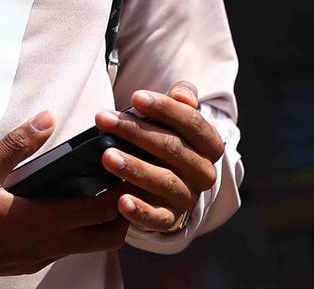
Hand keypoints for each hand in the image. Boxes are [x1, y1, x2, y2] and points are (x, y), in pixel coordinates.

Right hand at [0, 111, 129, 288]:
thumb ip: (17, 144)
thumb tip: (46, 118)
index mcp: (39, 221)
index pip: (100, 211)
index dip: (122, 190)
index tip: (131, 166)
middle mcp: (47, 245)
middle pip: (108, 236)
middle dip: (125, 210)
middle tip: (124, 178)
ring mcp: (40, 257)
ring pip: (91, 245)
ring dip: (105, 221)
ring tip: (103, 187)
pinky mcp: (30, 261)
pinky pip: (70, 248)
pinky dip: (83, 229)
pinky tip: (70, 203)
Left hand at [94, 80, 223, 234]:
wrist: (170, 186)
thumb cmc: (169, 140)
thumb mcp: (177, 118)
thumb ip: (182, 99)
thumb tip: (183, 94)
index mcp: (210, 145)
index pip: (191, 122)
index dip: (164, 108)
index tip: (134, 96)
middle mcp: (204, 173)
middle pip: (172, 148)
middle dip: (135, 131)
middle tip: (104, 119)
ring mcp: (187, 198)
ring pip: (164, 181)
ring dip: (134, 167)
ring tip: (107, 155)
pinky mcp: (170, 220)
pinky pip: (157, 218)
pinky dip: (140, 211)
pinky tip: (121, 201)